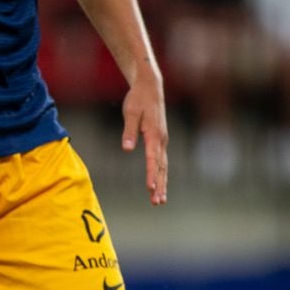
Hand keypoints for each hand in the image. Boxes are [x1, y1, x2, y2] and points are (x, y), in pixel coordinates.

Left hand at [122, 70, 167, 204]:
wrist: (150, 87)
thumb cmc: (138, 100)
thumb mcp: (130, 113)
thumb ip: (128, 132)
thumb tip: (127, 149)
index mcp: (154, 134)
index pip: (152, 159)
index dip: (151, 174)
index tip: (150, 187)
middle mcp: (161, 140)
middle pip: (161, 167)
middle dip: (159, 185)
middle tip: (157, 202)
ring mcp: (162, 140)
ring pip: (163, 166)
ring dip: (162, 183)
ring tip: (159, 200)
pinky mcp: (160, 140)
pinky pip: (162, 161)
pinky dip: (161, 174)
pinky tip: (159, 184)